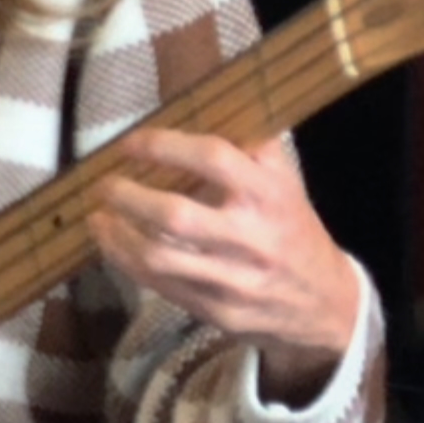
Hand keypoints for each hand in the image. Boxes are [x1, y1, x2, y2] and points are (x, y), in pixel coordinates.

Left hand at [91, 128, 362, 401]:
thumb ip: (249, 150)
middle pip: (175, 216)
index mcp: (270, 195)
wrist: (325, 303)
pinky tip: (112, 243)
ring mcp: (234, 279)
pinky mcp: (217, 311)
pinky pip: (159, 285)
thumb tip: (198, 112)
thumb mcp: (285, 183)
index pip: (214, 160)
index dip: (165, 146)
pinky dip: (126, 261)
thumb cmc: (292, 228)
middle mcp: (253, 237)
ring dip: (116, 234)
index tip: (130, 143)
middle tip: (103, 184)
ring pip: (158, 257)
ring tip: (98, 215)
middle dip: (127, 196)